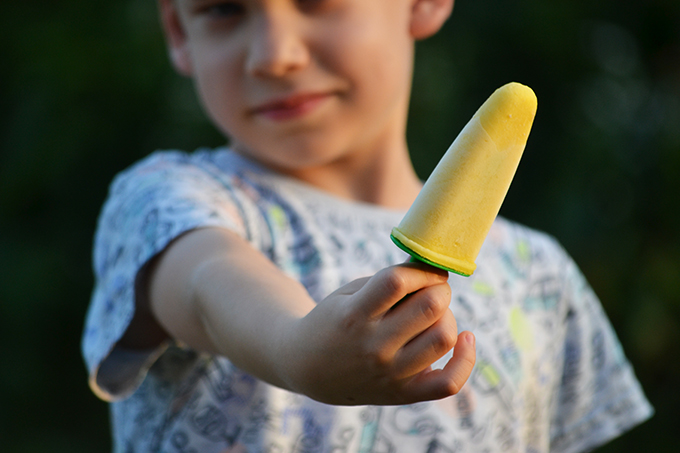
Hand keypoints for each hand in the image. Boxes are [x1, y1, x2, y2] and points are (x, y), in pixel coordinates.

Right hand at [277, 262, 475, 404]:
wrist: (308, 367)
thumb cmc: (335, 320)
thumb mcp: (350, 294)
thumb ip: (388, 281)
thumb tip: (433, 267)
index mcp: (354, 316)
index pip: (398, 281)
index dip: (421, 270)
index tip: (425, 270)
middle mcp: (373, 347)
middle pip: (430, 307)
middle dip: (440, 289)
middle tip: (433, 289)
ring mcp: (390, 373)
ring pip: (444, 338)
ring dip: (448, 316)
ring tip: (435, 315)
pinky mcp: (403, 394)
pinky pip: (449, 383)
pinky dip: (466, 360)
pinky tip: (466, 339)